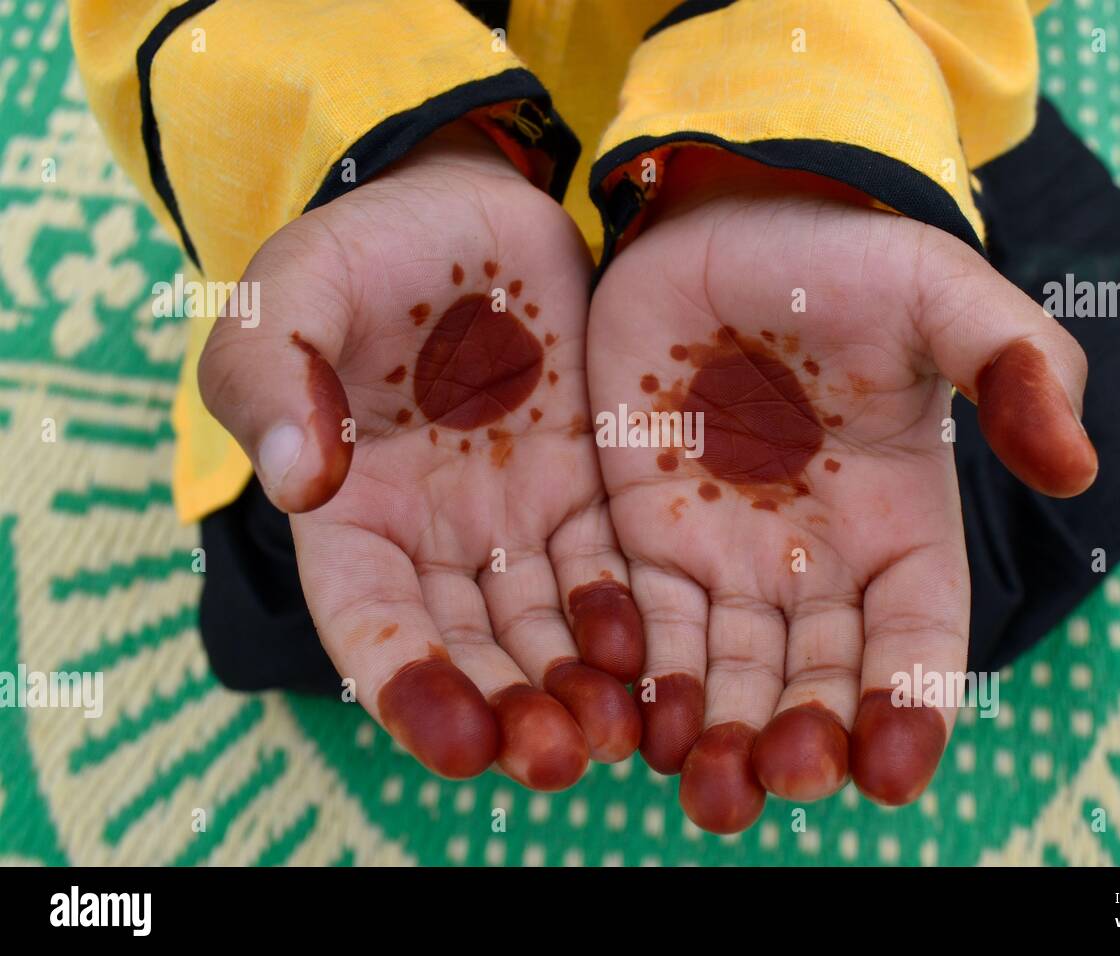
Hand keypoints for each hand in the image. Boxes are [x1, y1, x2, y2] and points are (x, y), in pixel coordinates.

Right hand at [198, 121, 643, 789]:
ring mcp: (514, 518)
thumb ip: (275, 374)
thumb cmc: (368, 250)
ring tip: (617, 734)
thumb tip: (300, 478)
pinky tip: (656, 654)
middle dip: (508, 711)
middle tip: (556, 761)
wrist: (469, 206)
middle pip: (469, 648)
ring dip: (576, 687)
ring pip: (545, 628)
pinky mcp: (585, 489)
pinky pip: (608, 569)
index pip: (369, 621)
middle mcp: (434, 537)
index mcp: (351, 512)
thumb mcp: (293, 291)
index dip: (405, 685)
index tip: (454, 742)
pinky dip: (627, 617)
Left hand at [587, 149, 1095, 830]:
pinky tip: (636, 720)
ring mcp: (729, 554)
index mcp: (901, 524)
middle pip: (819, 679)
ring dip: (721, 734)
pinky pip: (644, 622)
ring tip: (707, 785)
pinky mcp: (647, 535)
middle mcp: (818, 561)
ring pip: (730, 672)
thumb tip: (1075, 466)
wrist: (723, 221)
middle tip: (783, 781)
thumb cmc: (843, 258)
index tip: (894, 772)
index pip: (918, 638)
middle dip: (805, 739)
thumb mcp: (942, 295)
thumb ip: (1016, 366)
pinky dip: (643, 677)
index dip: (912, 705)